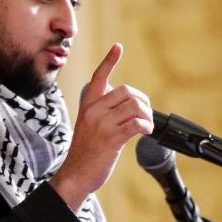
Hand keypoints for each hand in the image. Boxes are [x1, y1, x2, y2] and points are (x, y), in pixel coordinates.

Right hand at [50, 43, 153, 210]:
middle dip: (143, 101)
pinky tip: (146, 131)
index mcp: (87, 105)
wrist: (75, 175)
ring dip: (147, 115)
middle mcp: (94, 111)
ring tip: (147, 125)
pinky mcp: (111, 139)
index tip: (118, 47)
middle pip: (126, 91)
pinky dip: (146, 126)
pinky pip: (136, 123)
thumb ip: (102, 113)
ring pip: (134, 106)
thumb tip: (127, 105)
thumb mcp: (88, 126)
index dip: (109, 61)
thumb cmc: (84, 153)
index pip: (99, 77)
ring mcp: (102, 124)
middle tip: (146, 113)